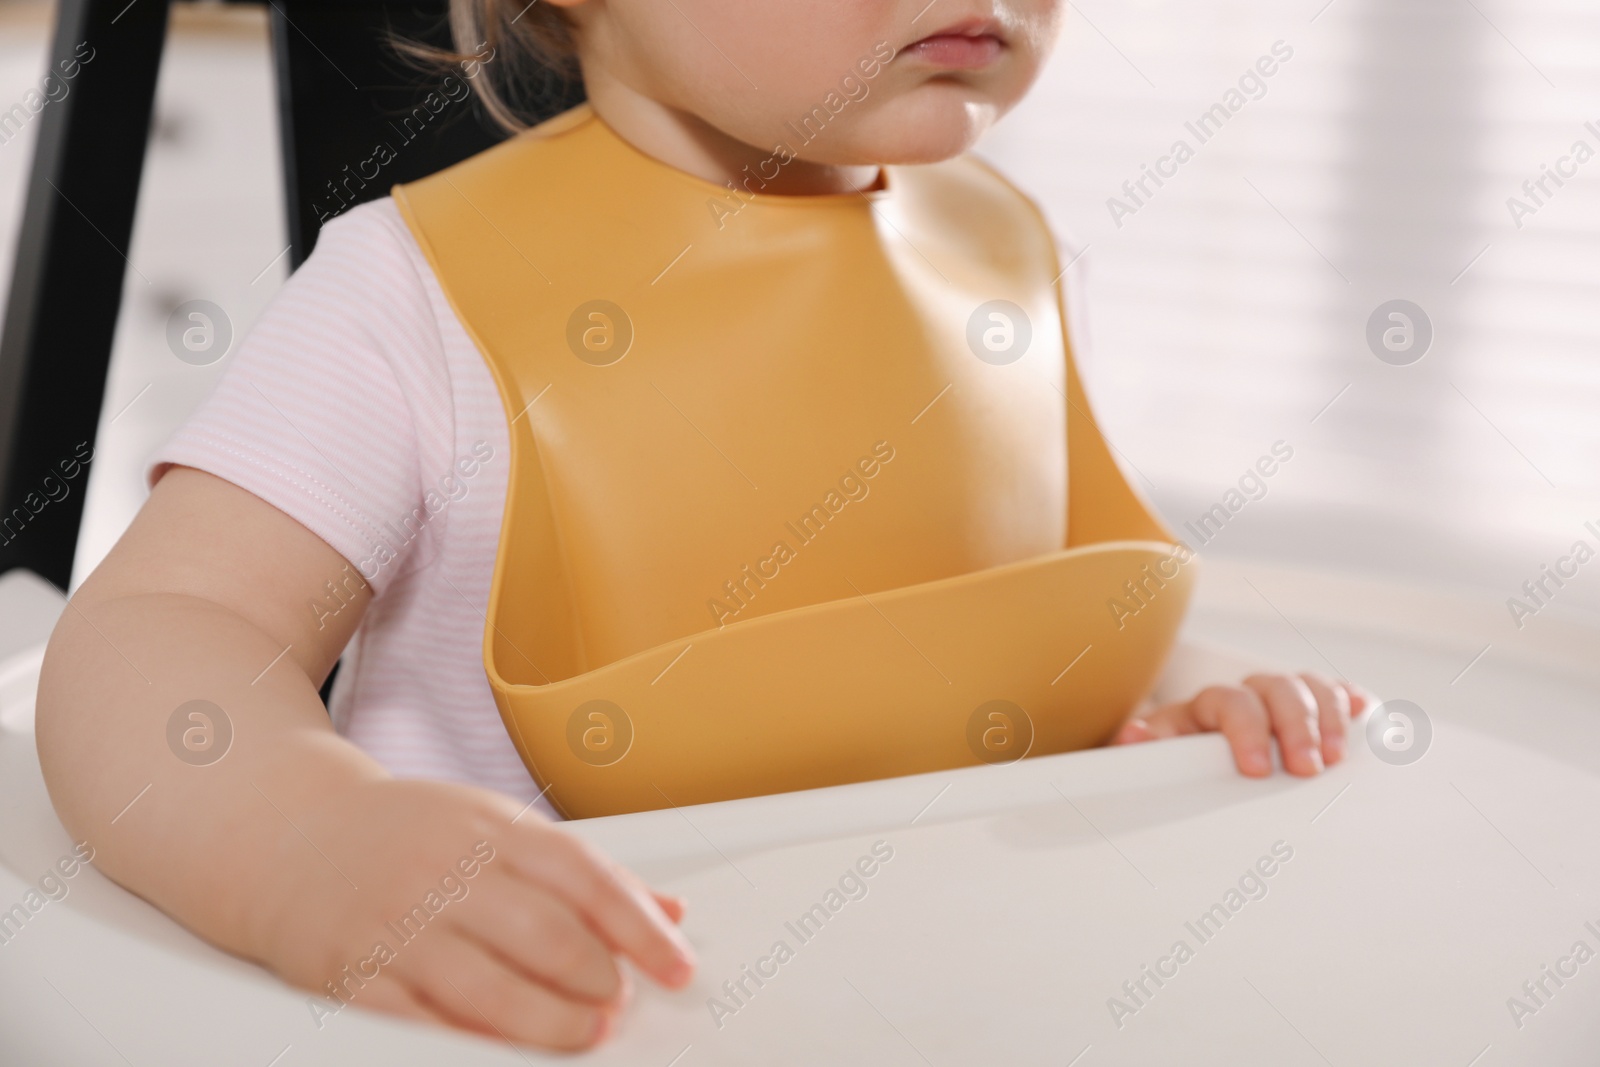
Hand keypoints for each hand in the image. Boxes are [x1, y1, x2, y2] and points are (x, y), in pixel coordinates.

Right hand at [253, 778, 694, 1049]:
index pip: (584, 875)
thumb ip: (582, 873)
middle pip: (543, 932)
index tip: (676, 964)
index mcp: (492, 826)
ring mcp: (399, 922)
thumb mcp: (499, 828)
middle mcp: (447, 869)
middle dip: (597, 978)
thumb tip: (670, 910)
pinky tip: (506, 1048)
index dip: (640, 926)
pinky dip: (472, 1040)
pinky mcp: (356, 973)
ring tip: (585, 1033)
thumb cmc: (407, 835)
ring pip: (488, 985)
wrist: (290, 836)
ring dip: (549, 1021)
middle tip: (621, 1004)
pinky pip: (422, 1020)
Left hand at [1112, 673, 1374, 776]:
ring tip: (1336, 757)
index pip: (1228, 700)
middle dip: (1294, 726)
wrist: (1187, 768)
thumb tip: (1133, 736)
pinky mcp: (1310, 713)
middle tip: (1306, 769)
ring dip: (1326, 716)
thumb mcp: (1155, 766)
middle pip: (1274, 687)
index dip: (1246, 728)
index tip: (1256, 769)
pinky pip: (1335, 693)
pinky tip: (1366, 712)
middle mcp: (1246, 697)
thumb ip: (1144, 754)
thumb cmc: (1174, 772)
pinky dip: (1351, 700)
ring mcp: (1280, 702)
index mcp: (1205, 709)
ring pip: (1307, 686)